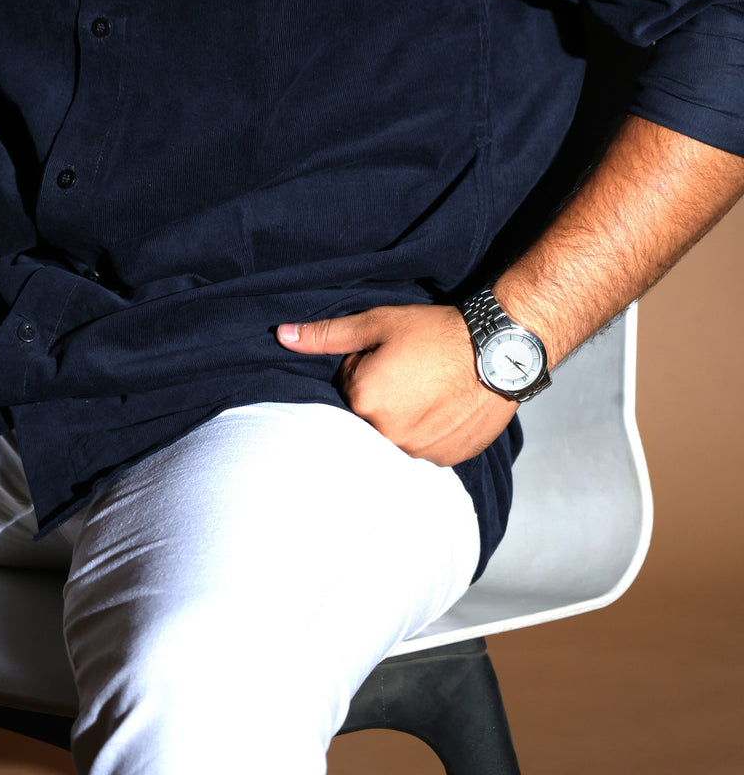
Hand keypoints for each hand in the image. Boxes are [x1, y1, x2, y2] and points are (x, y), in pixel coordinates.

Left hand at [276, 303, 516, 465]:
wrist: (500, 350)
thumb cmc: (437, 331)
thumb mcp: (377, 323)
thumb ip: (326, 334)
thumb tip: (282, 335)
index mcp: (363, 401)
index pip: (348, 386)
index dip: (368, 365)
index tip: (394, 354)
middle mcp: (387, 436)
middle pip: (369, 414)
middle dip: (383, 393)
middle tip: (414, 370)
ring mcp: (418, 452)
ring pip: (396, 433)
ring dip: (406, 414)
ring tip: (432, 386)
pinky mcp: (445, 460)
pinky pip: (424, 447)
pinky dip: (430, 430)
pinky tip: (447, 406)